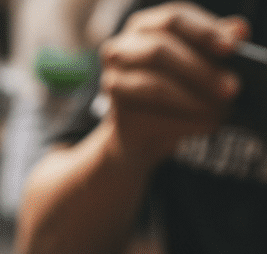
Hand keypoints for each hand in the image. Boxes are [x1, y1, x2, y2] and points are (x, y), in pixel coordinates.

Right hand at [99, 1, 248, 162]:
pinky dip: (184, 122)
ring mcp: (112, 81)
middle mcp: (121, 48)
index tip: (231, 48)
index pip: (175, 19)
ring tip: (219, 111)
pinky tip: (206, 125)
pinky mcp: (115, 114)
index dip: (204, 31)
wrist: (142, 135)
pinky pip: (152, 117)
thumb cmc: (174, 90)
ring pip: (155, 86)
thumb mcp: (199, 60)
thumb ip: (216, 43)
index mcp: (145, 25)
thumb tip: (240, 30)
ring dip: (193, 100)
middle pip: (160, 51)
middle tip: (230, 88)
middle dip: (201, 70)